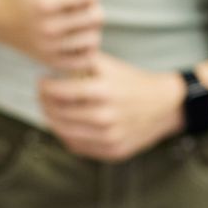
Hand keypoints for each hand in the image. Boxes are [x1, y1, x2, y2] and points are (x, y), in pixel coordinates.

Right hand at [0, 0, 101, 71]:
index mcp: (44, 4)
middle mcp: (47, 28)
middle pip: (95, 18)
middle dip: (93, 7)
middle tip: (85, 4)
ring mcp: (49, 48)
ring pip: (92, 39)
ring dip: (92, 28)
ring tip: (83, 20)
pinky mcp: (50, 61)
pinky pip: (84, 60)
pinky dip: (87, 49)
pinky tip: (80, 38)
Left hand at [37, 53, 184, 161]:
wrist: (165, 105)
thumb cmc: (134, 82)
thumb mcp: (112, 66)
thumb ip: (84, 60)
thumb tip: (56, 55)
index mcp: (105, 91)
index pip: (62, 91)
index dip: (45, 86)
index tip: (41, 81)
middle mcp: (106, 117)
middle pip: (60, 113)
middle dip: (45, 102)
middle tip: (41, 95)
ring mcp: (109, 137)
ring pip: (65, 132)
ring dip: (52, 120)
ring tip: (50, 109)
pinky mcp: (112, 151)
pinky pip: (78, 146)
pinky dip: (66, 135)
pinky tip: (65, 124)